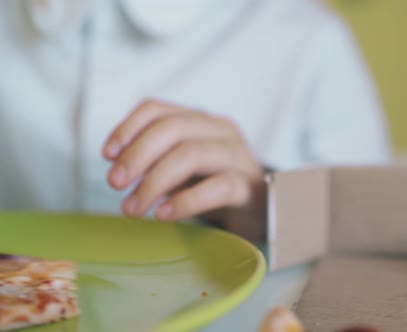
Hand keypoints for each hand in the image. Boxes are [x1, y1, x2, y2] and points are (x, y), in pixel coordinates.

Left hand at [102, 99, 266, 240]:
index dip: (126, 128)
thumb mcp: (184, 167)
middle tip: (114, 184)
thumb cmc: (215, 186)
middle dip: (137, 155)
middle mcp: (221, 130)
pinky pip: (217, 187)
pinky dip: (185, 201)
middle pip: (173, 128)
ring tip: (133, 208)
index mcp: (200, 120)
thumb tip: (118, 167)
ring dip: (154, 182)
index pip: (157, 108)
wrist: (264, 209)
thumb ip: (158, 160)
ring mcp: (239, 156)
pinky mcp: (250, 186)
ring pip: (191, 154)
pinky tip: (164, 214)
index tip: (106, 156)